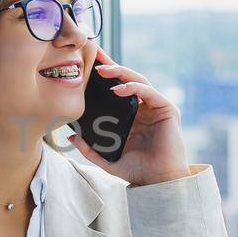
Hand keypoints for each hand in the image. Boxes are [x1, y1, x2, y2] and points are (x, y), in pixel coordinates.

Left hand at [70, 61, 191, 186]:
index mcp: (131, 115)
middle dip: (110, 65)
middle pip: (127, 78)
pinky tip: (118, 89)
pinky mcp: (166, 109)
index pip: (116, 88)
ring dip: (120, 72)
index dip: (104, 74)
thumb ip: (90, 148)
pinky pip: (149, 91)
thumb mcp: (107, 159)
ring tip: (102, 70)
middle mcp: (144, 107)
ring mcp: (156, 106)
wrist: (159, 182)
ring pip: (138, 79)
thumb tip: (71, 136)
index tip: (87, 62)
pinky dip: (133, 87)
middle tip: (93, 54)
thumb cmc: (137, 171)